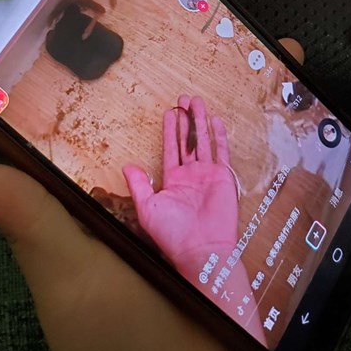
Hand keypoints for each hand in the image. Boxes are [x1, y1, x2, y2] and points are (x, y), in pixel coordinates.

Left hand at [0, 37, 302, 350]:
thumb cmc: (100, 333)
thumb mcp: (61, 270)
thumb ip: (30, 221)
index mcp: (110, 186)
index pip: (117, 118)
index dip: (126, 73)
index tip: (140, 23)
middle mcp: (156, 187)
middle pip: (176, 119)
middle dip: (196, 71)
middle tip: (213, 15)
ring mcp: (199, 203)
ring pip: (219, 138)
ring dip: (238, 96)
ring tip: (257, 47)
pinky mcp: (234, 224)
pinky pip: (250, 174)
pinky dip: (267, 142)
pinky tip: (289, 111)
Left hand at [123, 96, 238, 276]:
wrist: (202, 250)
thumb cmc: (174, 235)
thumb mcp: (148, 209)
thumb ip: (139, 186)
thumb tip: (127, 166)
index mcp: (172, 180)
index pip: (170, 149)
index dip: (169, 130)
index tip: (169, 113)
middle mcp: (190, 175)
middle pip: (187, 140)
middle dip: (185, 120)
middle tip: (183, 100)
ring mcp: (207, 175)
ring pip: (203, 142)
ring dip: (200, 121)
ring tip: (197, 102)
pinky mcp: (223, 178)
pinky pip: (221, 153)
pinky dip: (219, 137)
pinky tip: (216, 122)